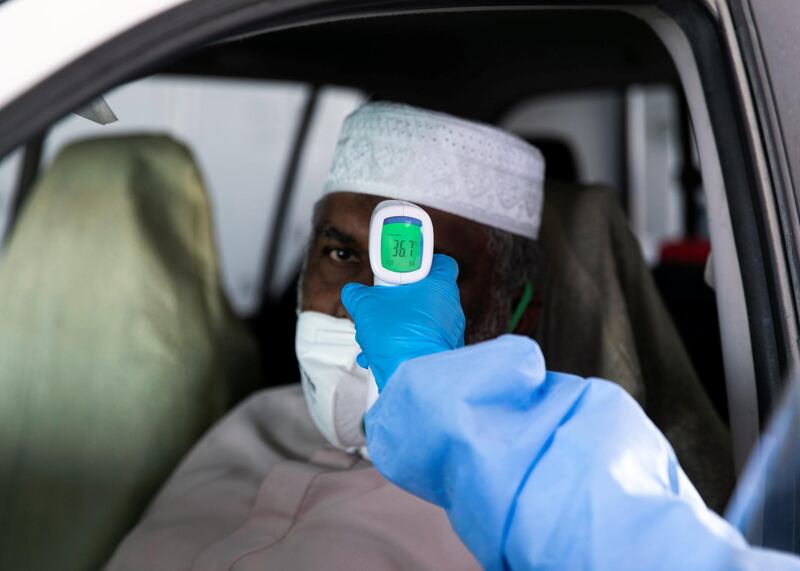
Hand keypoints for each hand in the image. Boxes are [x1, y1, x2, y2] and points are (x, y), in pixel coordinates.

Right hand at [341, 254, 465, 389]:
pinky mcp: (442, 352)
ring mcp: (449, 332)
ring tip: (374, 337)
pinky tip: (380, 354)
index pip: (440, 262)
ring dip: (394, 328)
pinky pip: (418, 342)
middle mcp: (451, 307)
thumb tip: (353, 292)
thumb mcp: (367, 306)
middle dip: (396, 302)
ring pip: (417, 321)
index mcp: (441, 285)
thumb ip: (359, 294)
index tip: (401, 269)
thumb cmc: (400, 337)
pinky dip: (400, 346)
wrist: (414, 377)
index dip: (419, 263)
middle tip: (380, 307)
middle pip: (421, 295)